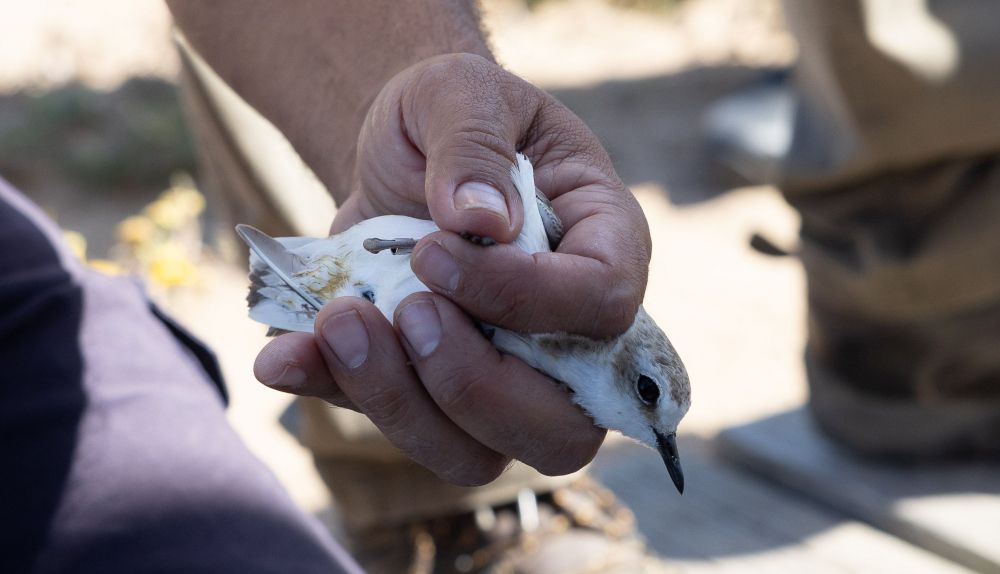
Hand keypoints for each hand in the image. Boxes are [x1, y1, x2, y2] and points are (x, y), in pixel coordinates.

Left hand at [253, 54, 650, 484]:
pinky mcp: (435, 392)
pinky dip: (336, 396)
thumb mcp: (459, 93)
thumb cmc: (451, 114)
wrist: (403, 148)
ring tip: (338, 322)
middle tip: (406, 308)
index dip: (525, 295)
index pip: (602, 303)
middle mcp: (568, 333)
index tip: (432, 251)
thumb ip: (473, 142)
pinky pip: (399, 428)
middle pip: (560, 427)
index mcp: (603, 244)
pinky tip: (285, 354)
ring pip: (477, 453)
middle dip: (471, 384)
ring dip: (400, 405)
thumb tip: (479, 220)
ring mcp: (506, 375)